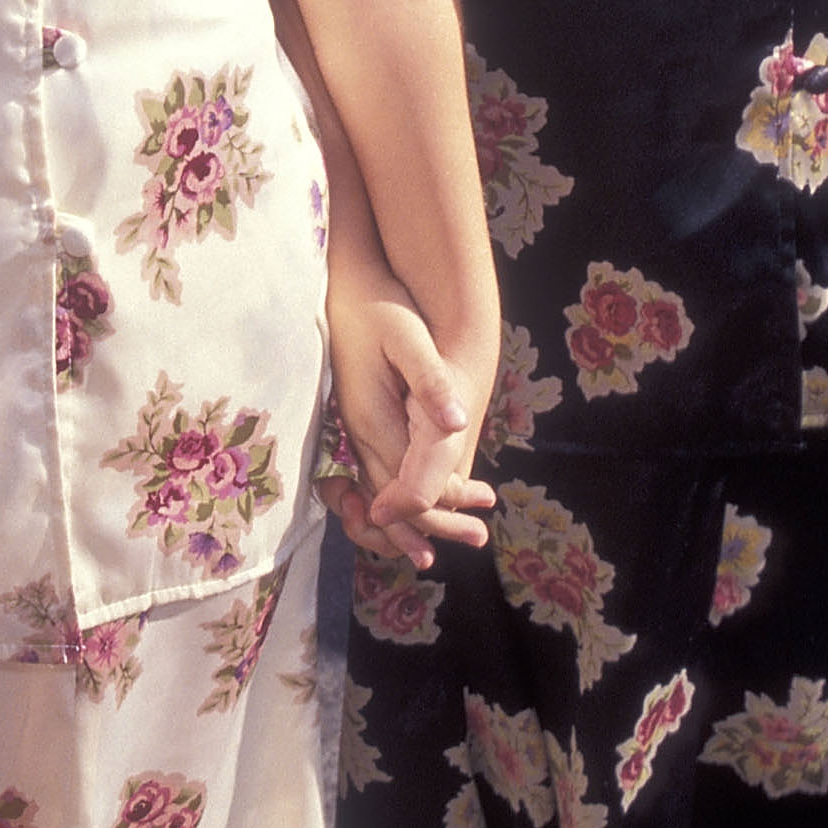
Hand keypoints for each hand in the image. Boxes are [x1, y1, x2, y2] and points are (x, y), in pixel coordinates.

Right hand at [324, 280, 492, 568]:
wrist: (348, 287)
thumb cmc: (380, 310)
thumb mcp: (408, 339)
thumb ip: (429, 383)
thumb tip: (457, 423)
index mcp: (375, 420)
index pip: (406, 486)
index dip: (438, 513)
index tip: (473, 528)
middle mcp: (363, 433)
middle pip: (394, 501)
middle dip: (434, 527)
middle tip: (479, 539)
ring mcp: (359, 429)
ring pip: (383, 492)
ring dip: (418, 518)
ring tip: (457, 533)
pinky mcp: (362, 421)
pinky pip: (380, 474)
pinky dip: (403, 495)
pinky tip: (431, 494)